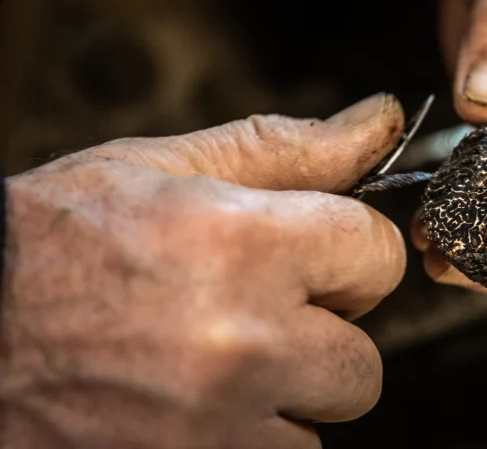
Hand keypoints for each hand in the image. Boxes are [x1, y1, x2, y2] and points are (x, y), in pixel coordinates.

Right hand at [1, 93, 406, 447]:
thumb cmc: (56, 241)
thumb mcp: (167, 169)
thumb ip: (289, 149)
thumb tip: (379, 121)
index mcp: (241, 247)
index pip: (378, 257)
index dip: (351, 256)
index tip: (319, 260)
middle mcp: (240, 344)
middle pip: (363, 360)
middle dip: (323, 335)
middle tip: (260, 314)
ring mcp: (216, 427)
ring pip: (320, 420)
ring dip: (287, 393)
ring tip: (217, 362)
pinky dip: (252, 437)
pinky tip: (199, 404)